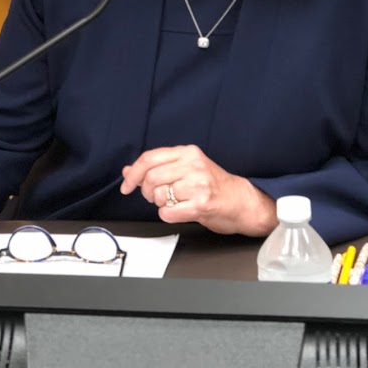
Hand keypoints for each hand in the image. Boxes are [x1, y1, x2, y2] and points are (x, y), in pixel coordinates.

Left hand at [120, 144, 277, 235]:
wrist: (242, 201)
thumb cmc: (214, 185)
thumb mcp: (187, 168)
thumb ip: (159, 167)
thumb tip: (128, 171)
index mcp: (188, 152)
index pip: (149, 158)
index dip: (133, 173)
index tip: (126, 185)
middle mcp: (193, 165)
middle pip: (151, 177)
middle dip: (146, 192)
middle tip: (154, 197)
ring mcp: (198, 184)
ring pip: (158, 195)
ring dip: (160, 204)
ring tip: (174, 202)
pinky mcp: (201, 204)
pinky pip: (168, 212)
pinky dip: (168, 215)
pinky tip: (179, 211)